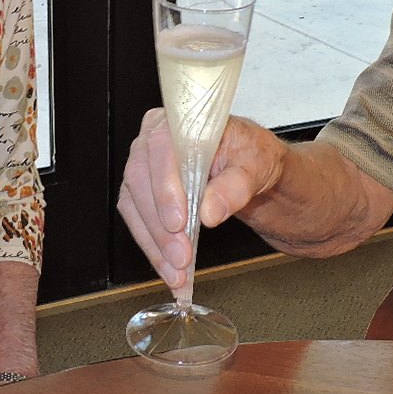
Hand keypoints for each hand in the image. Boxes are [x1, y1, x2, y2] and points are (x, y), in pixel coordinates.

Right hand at [116, 108, 284, 295]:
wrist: (253, 172)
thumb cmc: (253, 157)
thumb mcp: (257, 165)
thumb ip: (235, 186)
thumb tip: (210, 211)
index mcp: (180, 121)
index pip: (161, 148)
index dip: (165, 187)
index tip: (179, 221)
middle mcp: (154, 141)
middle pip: (142, 182)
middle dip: (160, 226)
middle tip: (181, 256)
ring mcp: (146, 168)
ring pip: (135, 207)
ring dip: (155, 245)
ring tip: (177, 272)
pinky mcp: (144, 195)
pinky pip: (139, 223)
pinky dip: (154, 250)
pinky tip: (169, 270)